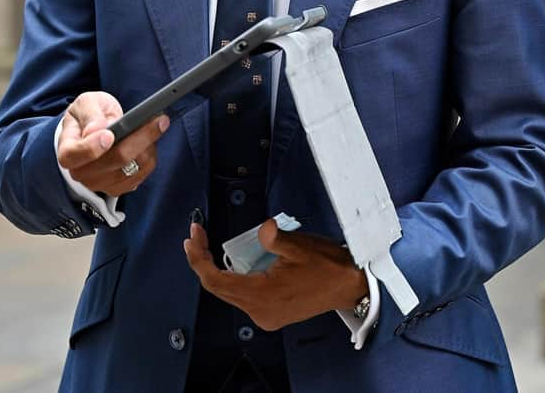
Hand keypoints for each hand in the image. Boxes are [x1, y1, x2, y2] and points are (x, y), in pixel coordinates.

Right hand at [57, 92, 169, 196]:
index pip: (75, 155)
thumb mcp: (86, 104)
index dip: (92, 147)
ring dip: (149, 145)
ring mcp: (101, 184)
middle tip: (160, 120)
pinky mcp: (120, 188)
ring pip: (134, 167)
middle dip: (140, 138)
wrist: (95, 131)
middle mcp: (81, 174)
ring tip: (154, 126)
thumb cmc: (89, 116)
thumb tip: (98, 129)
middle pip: (116, 160)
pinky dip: (150, 155)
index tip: (110, 134)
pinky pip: (143, 173)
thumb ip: (90, 115)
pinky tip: (150, 142)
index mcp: (67, 152)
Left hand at [183, 220, 368, 330]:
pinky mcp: (272, 314)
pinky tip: (235, 263)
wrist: (351, 286)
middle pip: (218, 288)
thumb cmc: (328, 266)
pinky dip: (234, 278)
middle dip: (203, 262)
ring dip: (218, 270)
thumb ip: (273, 237)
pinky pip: (244, 297)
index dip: (198, 260)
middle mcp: (259, 311)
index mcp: (262, 295)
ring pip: (230, 293)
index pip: (216, 280)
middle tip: (196, 238)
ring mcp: (265, 315)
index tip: (192, 239)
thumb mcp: (300, 246)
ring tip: (210, 246)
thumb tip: (262, 229)